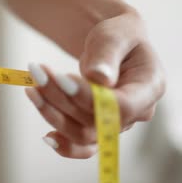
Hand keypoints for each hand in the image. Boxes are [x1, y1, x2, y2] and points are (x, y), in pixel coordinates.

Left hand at [25, 11, 165, 158]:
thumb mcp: (115, 35)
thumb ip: (107, 54)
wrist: (111, 44)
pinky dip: (63, 145)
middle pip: (95, 120)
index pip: (121, 105)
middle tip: (37, 72)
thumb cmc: (117, 36)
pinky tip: (46, 136)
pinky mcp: (99, 129)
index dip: (88, 97)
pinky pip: (82, 147)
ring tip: (32, 88)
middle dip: (60, 98)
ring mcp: (116, 125)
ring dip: (52, 114)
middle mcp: (137, 113)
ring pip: (83, 134)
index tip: (59, 78)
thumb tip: (99, 78)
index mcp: (149, 87)